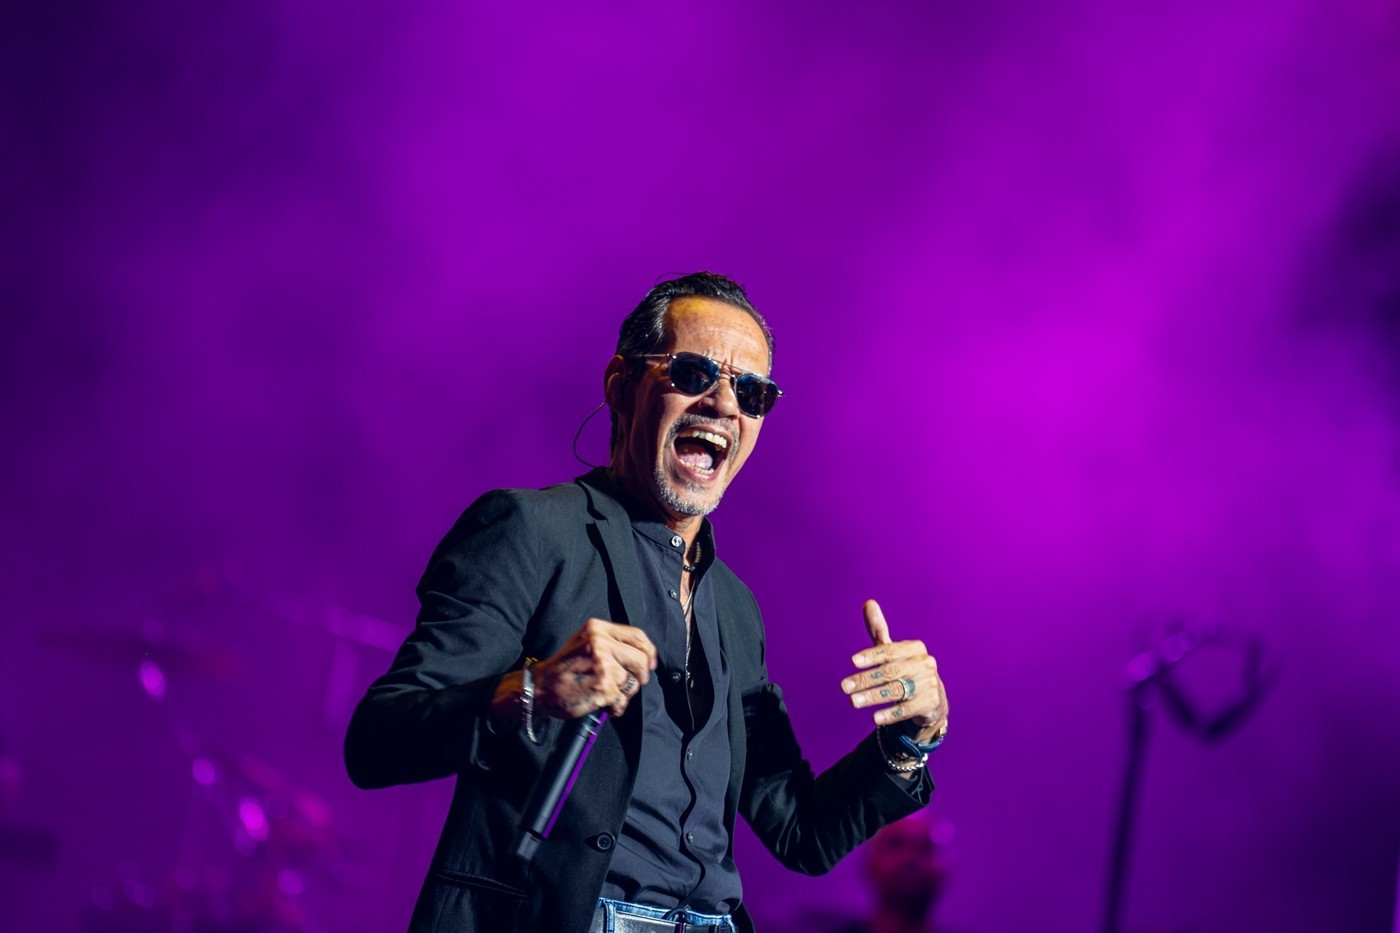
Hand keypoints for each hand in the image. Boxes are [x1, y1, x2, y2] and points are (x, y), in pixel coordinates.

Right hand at [492, 618, 656, 728]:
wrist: (540, 688)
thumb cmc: (563, 668)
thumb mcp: (584, 643)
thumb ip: (611, 644)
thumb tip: (644, 656)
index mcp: (597, 629)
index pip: (637, 636)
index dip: (649, 652)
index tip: (650, 663)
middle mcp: (600, 643)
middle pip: (641, 660)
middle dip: (639, 676)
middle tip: (628, 684)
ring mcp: (602, 664)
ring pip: (632, 682)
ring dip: (624, 694)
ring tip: (609, 694)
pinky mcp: (602, 686)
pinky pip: (622, 699)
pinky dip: (616, 706)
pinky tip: (604, 703)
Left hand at [841, 599, 947, 743]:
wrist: (932, 699)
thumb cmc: (905, 669)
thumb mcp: (892, 651)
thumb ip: (879, 630)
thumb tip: (868, 602)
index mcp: (915, 648)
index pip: (890, 650)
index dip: (871, 655)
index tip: (852, 661)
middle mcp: (925, 664)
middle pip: (890, 672)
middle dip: (865, 679)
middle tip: (844, 687)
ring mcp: (930, 684)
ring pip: (896, 690)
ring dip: (873, 696)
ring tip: (853, 702)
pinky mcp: (932, 703)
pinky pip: (907, 709)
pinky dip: (891, 713)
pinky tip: (875, 718)